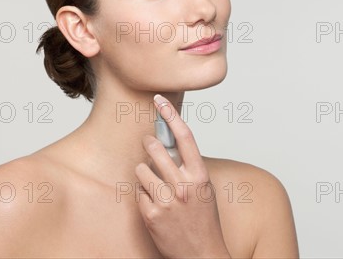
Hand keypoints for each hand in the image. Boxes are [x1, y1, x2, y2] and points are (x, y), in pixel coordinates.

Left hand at [134, 94, 230, 258]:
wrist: (202, 255)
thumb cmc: (204, 219)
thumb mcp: (204, 188)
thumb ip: (189, 167)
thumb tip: (170, 144)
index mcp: (200, 176)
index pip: (185, 136)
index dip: (171, 114)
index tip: (160, 99)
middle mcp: (183, 186)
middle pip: (155, 149)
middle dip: (148, 144)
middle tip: (148, 144)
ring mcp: (166, 201)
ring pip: (141, 169)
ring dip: (144, 172)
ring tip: (153, 182)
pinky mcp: (151, 215)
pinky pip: (137, 191)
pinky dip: (142, 194)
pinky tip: (153, 202)